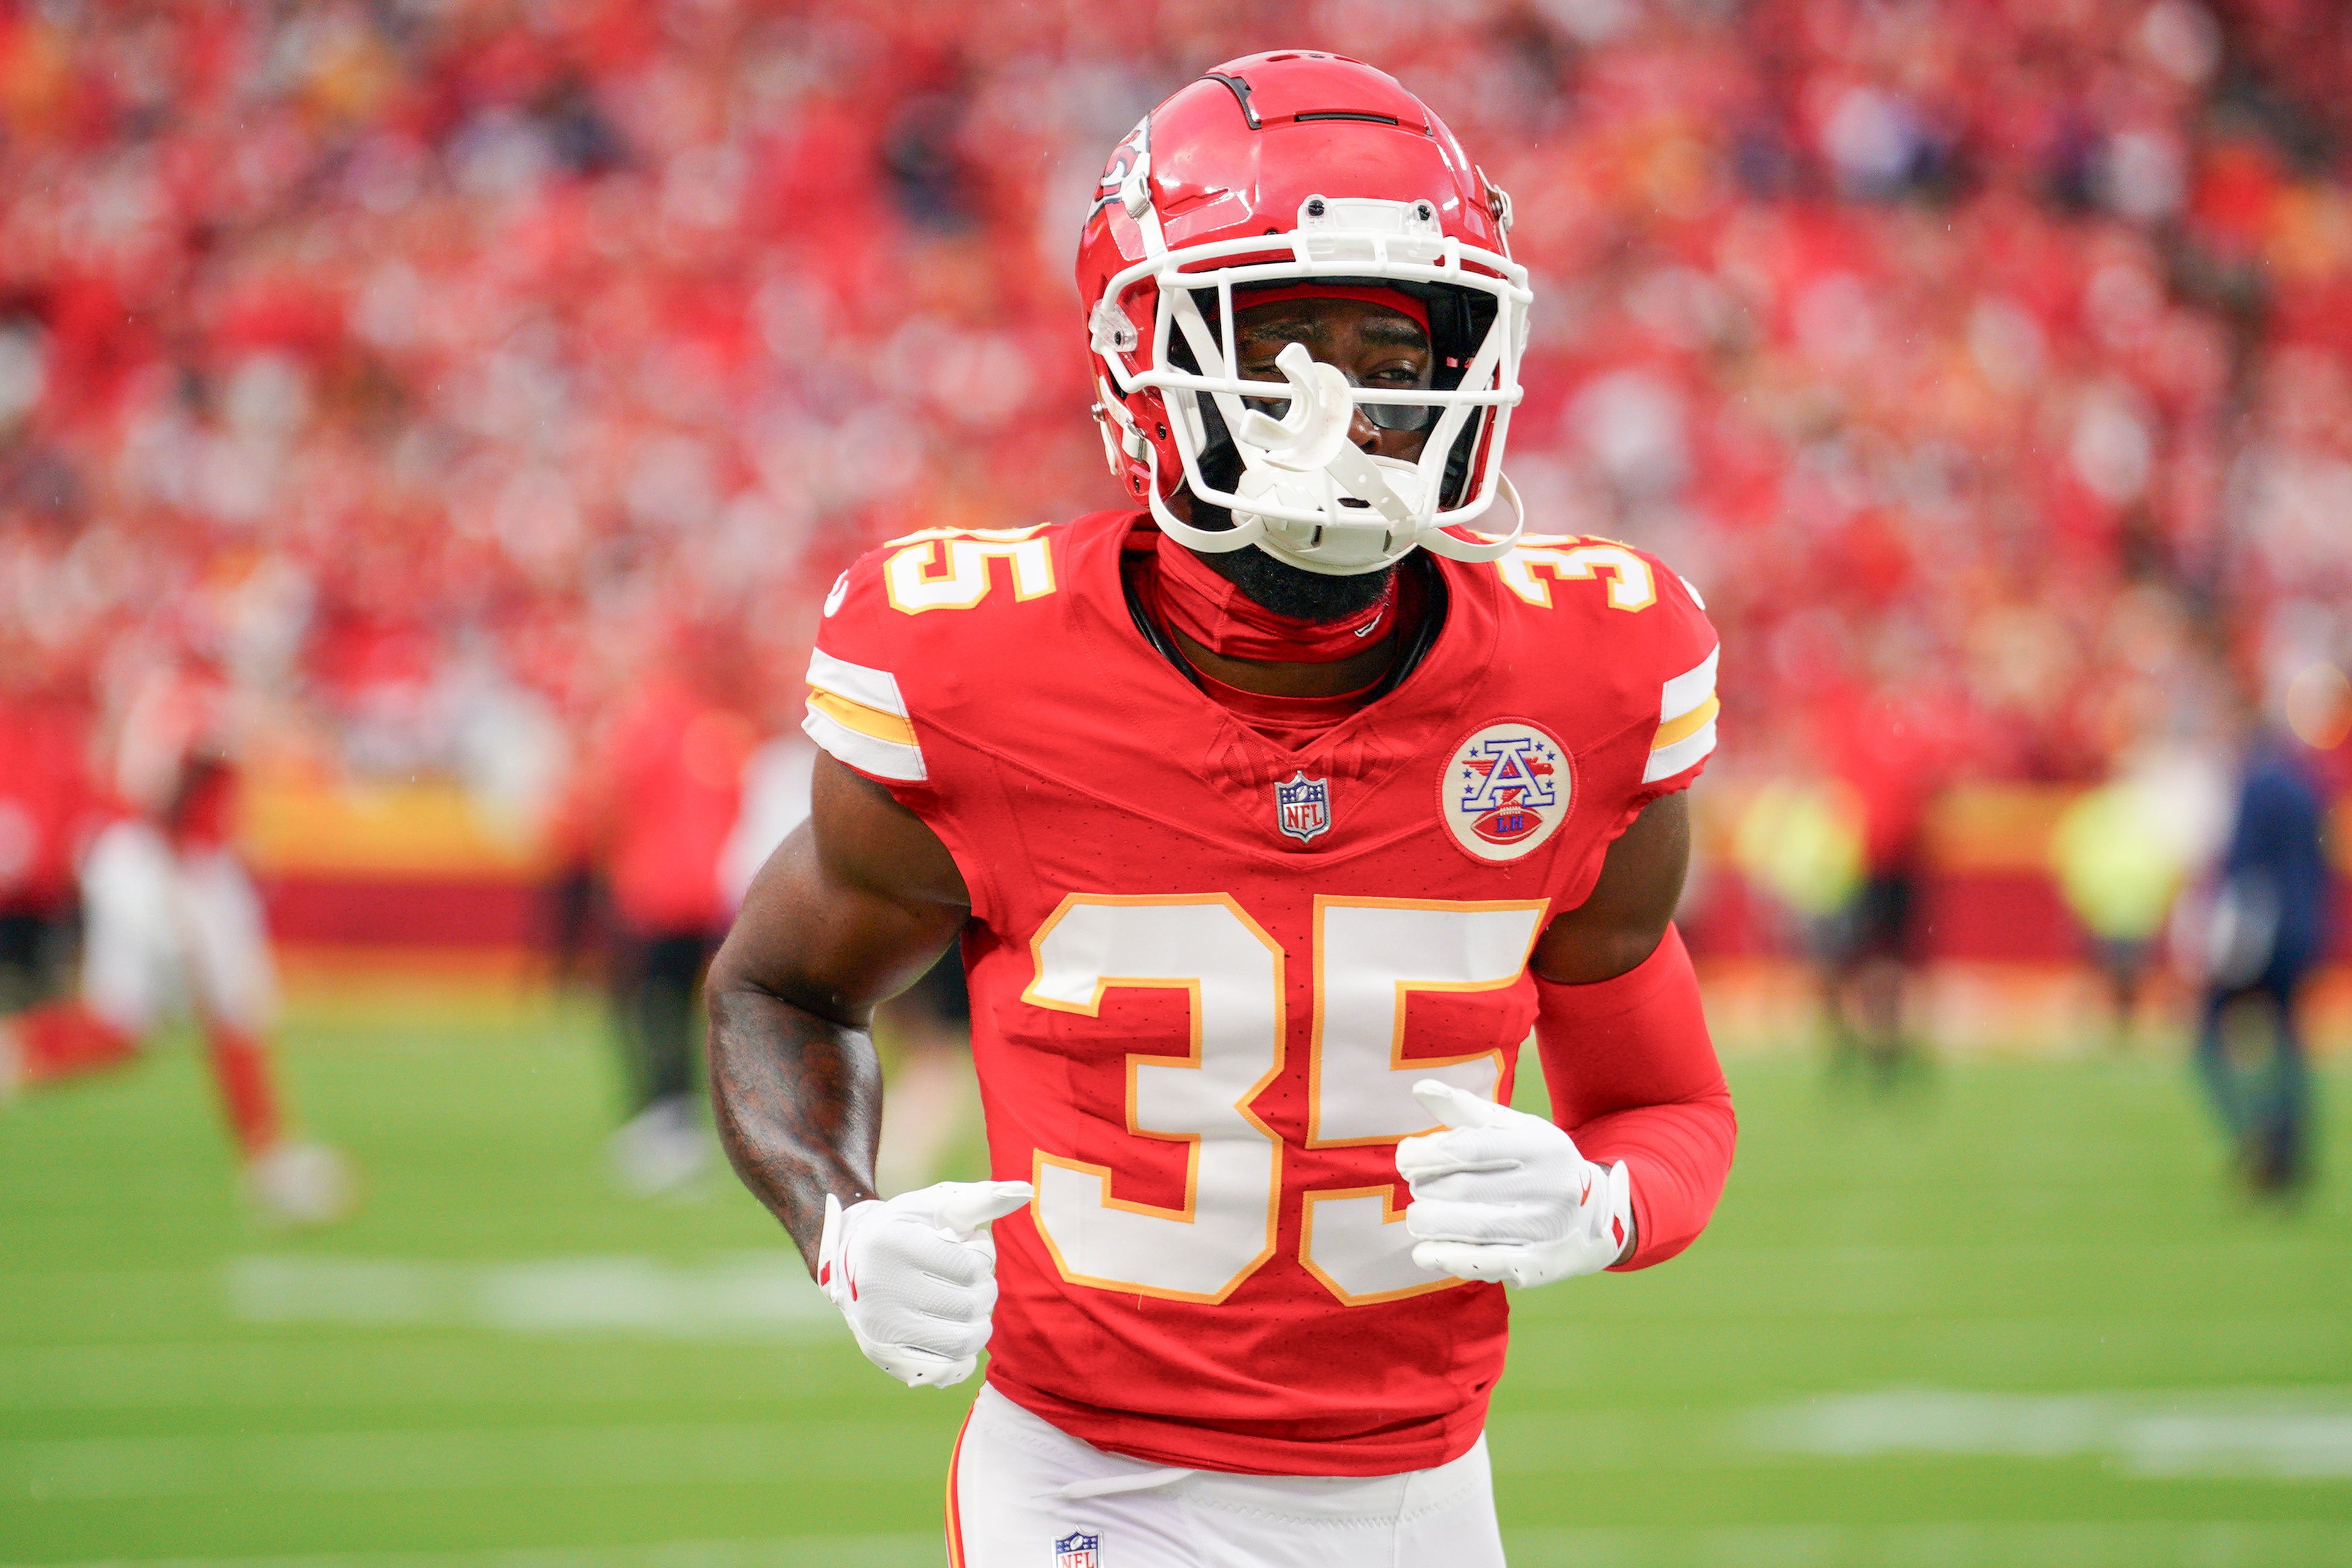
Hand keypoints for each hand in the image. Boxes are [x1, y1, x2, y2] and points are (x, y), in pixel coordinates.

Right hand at [816, 1179, 1033, 1386]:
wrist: (853, 1257)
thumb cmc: (907, 1226)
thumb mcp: (937, 1204)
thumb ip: (981, 1199)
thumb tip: (1025, 1191)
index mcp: (893, 1243)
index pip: (971, 1266)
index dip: (984, 1256)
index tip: (970, 1247)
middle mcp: (880, 1287)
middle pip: (970, 1304)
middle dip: (985, 1288)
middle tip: (974, 1278)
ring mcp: (881, 1326)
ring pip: (963, 1340)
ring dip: (980, 1322)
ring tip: (969, 1304)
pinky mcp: (884, 1355)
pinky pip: (944, 1370)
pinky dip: (962, 1355)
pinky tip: (956, 1330)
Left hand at [1397, 1080, 1630, 1288]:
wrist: (1597, 1215)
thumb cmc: (1541, 1165)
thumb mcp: (1515, 1129)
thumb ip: (1466, 1109)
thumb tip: (1421, 1087)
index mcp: (1540, 1146)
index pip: (1468, 1148)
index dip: (1426, 1153)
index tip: (1406, 1157)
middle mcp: (1548, 1187)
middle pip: (1462, 1189)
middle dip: (1425, 1188)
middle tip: (1417, 1187)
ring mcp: (1544, 1229)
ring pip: (1469, 1228)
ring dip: (1429, 1223)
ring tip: (1418, 1217)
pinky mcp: (1538, 1264)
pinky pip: (1484, 1263)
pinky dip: (1446, 1257)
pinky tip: (1425, 1252)